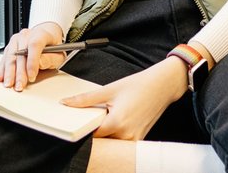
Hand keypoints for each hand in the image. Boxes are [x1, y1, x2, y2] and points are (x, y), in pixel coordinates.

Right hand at [0, 23, 64, 91]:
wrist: (46, 36)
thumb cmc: (52, 46)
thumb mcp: (59, 54)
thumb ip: (51, 59)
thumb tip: (39, 64)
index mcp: (41, 34)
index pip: (34, 45)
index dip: (32, 62)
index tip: (32, 76)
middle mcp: (26, 35)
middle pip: (20, 53)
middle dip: (19, 72)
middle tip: (20, 85)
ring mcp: (16, 40)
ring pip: (10, 56)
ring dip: (9, 72)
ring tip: (9, 84)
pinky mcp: (10, 46)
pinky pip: (4, 57)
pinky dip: (2, 69)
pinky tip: (1, 77)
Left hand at [61, 56, 187, 139]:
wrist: (162, 86)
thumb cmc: (138, 86)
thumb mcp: (108, 89)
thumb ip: (85, 99)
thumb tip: (66, 102)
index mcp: (117, 123)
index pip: (92, 136)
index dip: (83, 130)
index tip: (78, 122)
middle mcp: (126, 135)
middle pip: (101, 141)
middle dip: (94, 132)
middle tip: (92, 118)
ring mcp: (134, 140)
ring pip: (112, 143)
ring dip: (106, 134)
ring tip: (107, 117)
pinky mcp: (139, 139)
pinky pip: (122, 142)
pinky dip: (116, 134)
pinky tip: (117, 120)